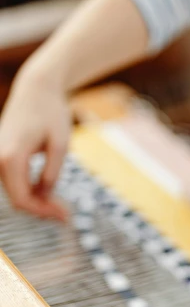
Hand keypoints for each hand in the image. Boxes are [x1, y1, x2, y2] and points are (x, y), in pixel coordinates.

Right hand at [0, 67, 69, 219]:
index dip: (44, 212)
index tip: (65, 217)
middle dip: (41, 210)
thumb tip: (44, 196)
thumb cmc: (51, 112)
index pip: (23, 198)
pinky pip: (14, 182)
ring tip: (60, 206)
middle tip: (66, 216)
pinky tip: (48, 194)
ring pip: (15, 192)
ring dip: (37, 202)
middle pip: (18, 199)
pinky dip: (31, 191)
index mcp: (10, 157)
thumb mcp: (61, 145)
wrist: (37, 89)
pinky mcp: (3, 156)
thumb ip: (52, 172)